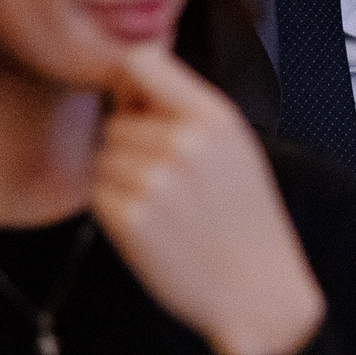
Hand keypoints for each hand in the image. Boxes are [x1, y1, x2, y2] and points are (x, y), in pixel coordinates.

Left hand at [92, 47, 327, 354]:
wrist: (258, 293)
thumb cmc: (245, 220)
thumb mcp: (235, 148)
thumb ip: (187, 108)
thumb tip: (128, 77)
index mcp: (214, 116)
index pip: (140, 61)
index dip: (130, 86)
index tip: (139, 110)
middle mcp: (183, 142)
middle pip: (116, 120)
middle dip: (130, 146)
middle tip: (167, 182)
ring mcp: (155, 180)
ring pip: (103, 156)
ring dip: (121, 179)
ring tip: (163, 207)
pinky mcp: (131, 219)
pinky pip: (97, 192)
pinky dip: (114, 209)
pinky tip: (151, 227)